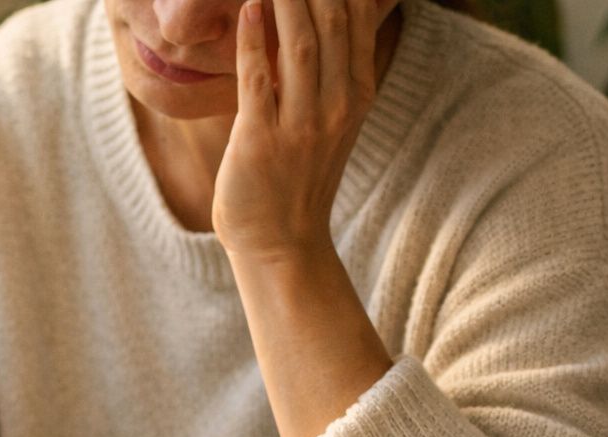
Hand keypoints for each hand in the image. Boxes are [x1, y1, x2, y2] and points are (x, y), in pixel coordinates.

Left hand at [211, 0, 395, 259]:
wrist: (281, 241)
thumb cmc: (296, 173)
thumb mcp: (329, 115)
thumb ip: (333, 66)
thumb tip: (333, 16)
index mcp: (357, 90)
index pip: (358, 16)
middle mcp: (339, 103)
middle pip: (333, 21)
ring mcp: (302, 124)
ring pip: (301, 45)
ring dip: (286, 1)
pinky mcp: (262, 141)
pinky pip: (258, 81)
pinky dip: (252, 41)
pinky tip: (248, 10)